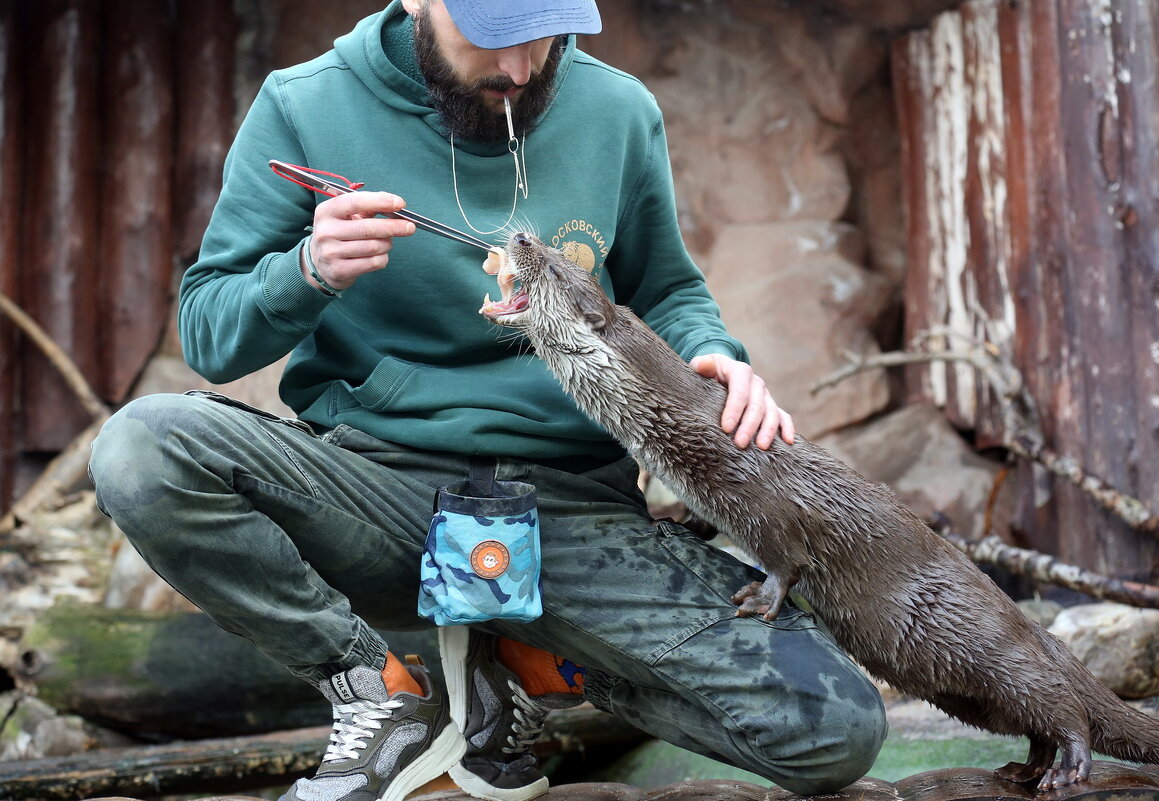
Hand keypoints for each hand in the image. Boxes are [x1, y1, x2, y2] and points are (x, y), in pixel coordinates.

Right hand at [301, 191, 415, 291]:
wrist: (319, 263)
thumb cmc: (340, 234)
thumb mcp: (346, 216)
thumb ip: (368, 207)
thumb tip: (394, 203)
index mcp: (327, 211)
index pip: (355, 202)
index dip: (380, 201)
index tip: (400, 203)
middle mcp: (326, 231)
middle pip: (369, 228)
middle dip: (394, 227)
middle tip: (409, 227)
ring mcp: (331, 252)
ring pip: (374, 246)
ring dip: (387, 244)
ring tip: (386, 242)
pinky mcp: (339, 270)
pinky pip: (374, 262)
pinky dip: (383, 258)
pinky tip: (379, 255)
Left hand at [690, 354, 794, 449]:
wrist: (720, 373)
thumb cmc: (708, 373)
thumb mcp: (701, 365)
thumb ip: (702, 365)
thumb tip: (705, 365)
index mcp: (740, 371)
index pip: (739, 390)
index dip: (734, 409)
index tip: (726, 428)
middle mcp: (756, 383)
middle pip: (756, 405)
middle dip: (749, 425)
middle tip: (740, 443)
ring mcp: (765, 395)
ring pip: (772, 412)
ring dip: (768, 430)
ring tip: (761, 447)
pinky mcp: (770, 406)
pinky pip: (782, 416)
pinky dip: (787, 428)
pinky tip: (788, 442)